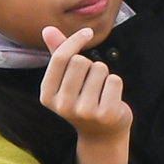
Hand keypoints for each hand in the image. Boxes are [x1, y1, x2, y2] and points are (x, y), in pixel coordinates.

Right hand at [40, 25, 131, 163]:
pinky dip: (115, 85)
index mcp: (47, 95)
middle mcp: (63, 105)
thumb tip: (47, 28)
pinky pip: (115, 80)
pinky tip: (110, 99)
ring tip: (100, 92)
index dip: (75, 40)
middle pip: (80, 61)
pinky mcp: (106, 114)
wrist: (101, 135)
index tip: (87, 33)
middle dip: (90, 65)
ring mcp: (84, 112)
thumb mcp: (66, 79)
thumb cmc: (82, 98)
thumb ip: (58, 53)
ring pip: (100, 69)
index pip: (61, 58)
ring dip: (104, 75)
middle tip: (91, 82)